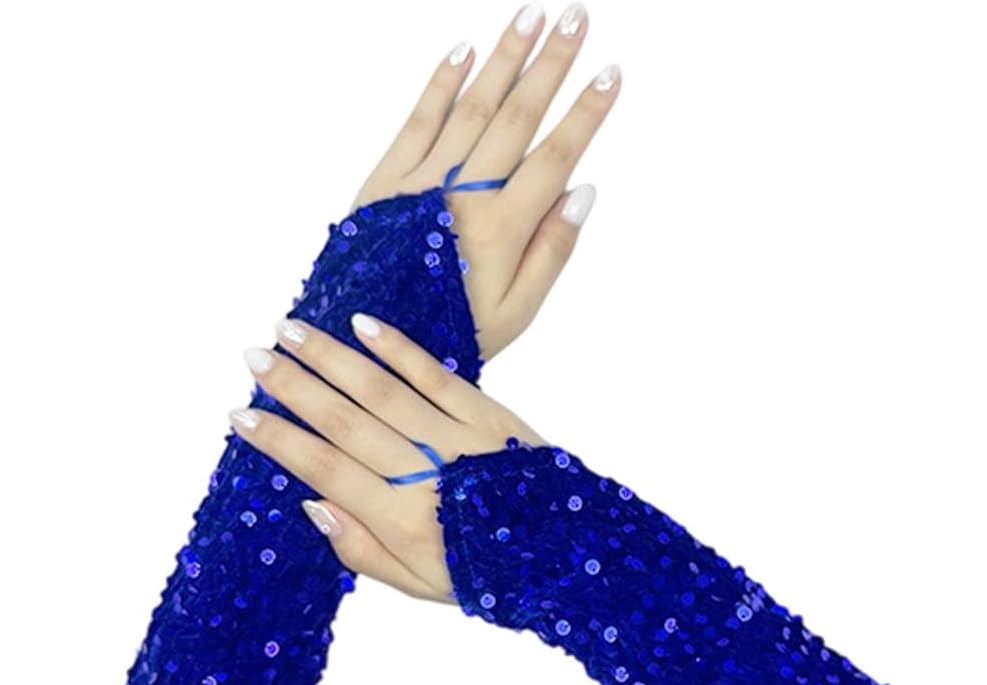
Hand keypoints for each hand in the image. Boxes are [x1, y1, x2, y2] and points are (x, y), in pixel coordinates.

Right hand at [231, 312, 542, 600]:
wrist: (569, 556)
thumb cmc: (488, 573)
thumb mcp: (421, 585)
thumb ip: (362, 551)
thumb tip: (310, 505)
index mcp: (405, 522)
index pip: (328, 471)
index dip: (281, 442)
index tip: (241, 415)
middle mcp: (428, 476)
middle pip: (347, 423)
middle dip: (295, 388)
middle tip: (253, 358)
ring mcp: (460, 440)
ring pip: (384, 391)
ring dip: (333, 358)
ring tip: (290, 331)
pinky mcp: (489, 415)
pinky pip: (436, 376)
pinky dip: (399, 349)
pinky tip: (362, 325)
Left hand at [349, 4, 620, 358]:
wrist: (371, 344)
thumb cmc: (451, 334)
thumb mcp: (516, 313)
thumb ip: (552, 252)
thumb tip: (582, 192)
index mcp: (504, 230)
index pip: (555, 156)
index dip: (586, 112)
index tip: (611, 73)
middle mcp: (465, 196)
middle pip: (517, 116)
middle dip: (551, 63)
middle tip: (576, 16)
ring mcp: (423, 182)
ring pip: (472, 105)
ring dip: (504, 57)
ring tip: (531, 16)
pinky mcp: (385, 180)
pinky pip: (418, 119)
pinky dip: (442, 82)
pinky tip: (465, 50)